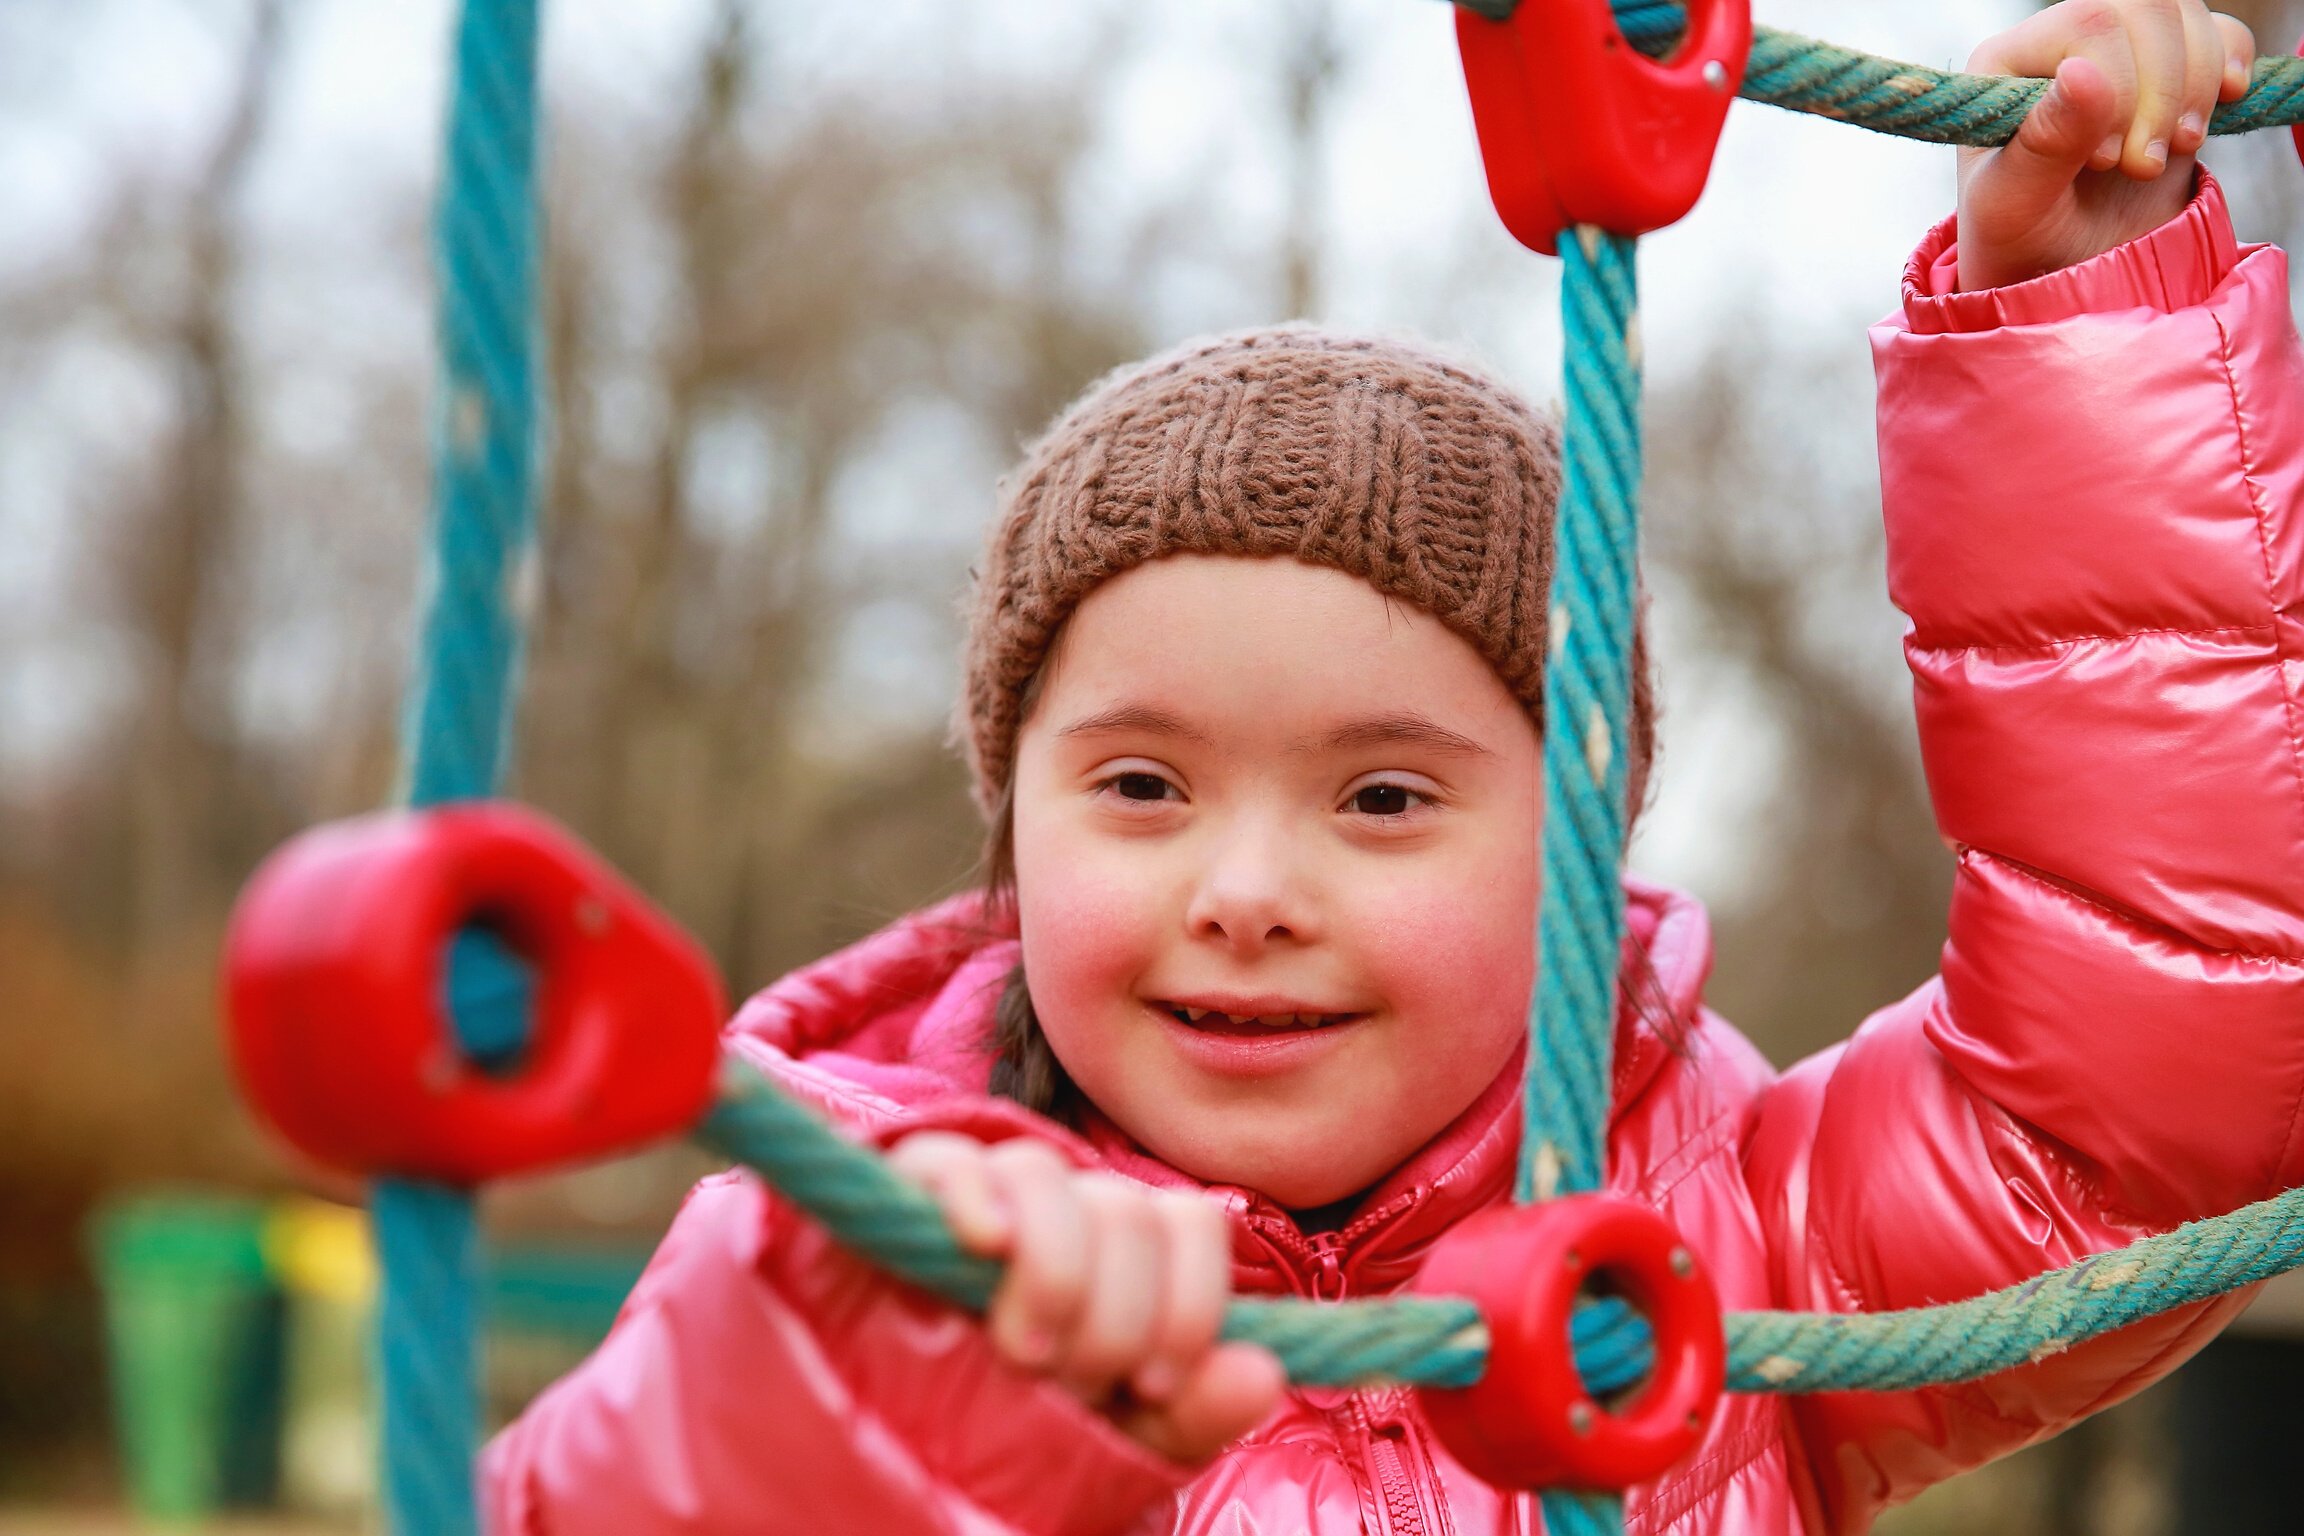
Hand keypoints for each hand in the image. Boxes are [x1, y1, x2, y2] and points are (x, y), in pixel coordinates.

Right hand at [888, 1131, 1285, 1463]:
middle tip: (1069, 1381)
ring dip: (1050, 1274)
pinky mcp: (907, 1194)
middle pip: (1124, 1210)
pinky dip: (973, 1194)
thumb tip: (1262, 1374)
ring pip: (1043, 1175)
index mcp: (1127, 1250)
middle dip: (1111, 1316)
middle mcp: (1066, 1205)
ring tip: (1022, 1353)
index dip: (1188, 1304)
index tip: (1153, 1383)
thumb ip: (1192, 1411)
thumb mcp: (1118, 1436)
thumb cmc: (1024, 1427)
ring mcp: (986, 1191)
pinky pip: (949, 1158)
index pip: (1189, 1223)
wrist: (905, 1434)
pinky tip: (983, 1242)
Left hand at [1957, 0, 2255, 290]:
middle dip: (2163, 92)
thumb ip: (2044, 144)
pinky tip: (2221, 105)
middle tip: (2142, 167)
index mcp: (2004, 63)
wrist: (2064, 272)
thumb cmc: (2019, 243)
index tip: (2105, 161)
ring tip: (2167, 154)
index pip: (2088, 23)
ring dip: (2195, 88)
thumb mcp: (2015, 206)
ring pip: (2185, 16)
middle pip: (2145, 11)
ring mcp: (2117, 55)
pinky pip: (2219, 33)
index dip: (2119, 87)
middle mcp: (2058, 45)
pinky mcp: (2166, 75)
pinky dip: (2231, 63)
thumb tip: (2083, 73)